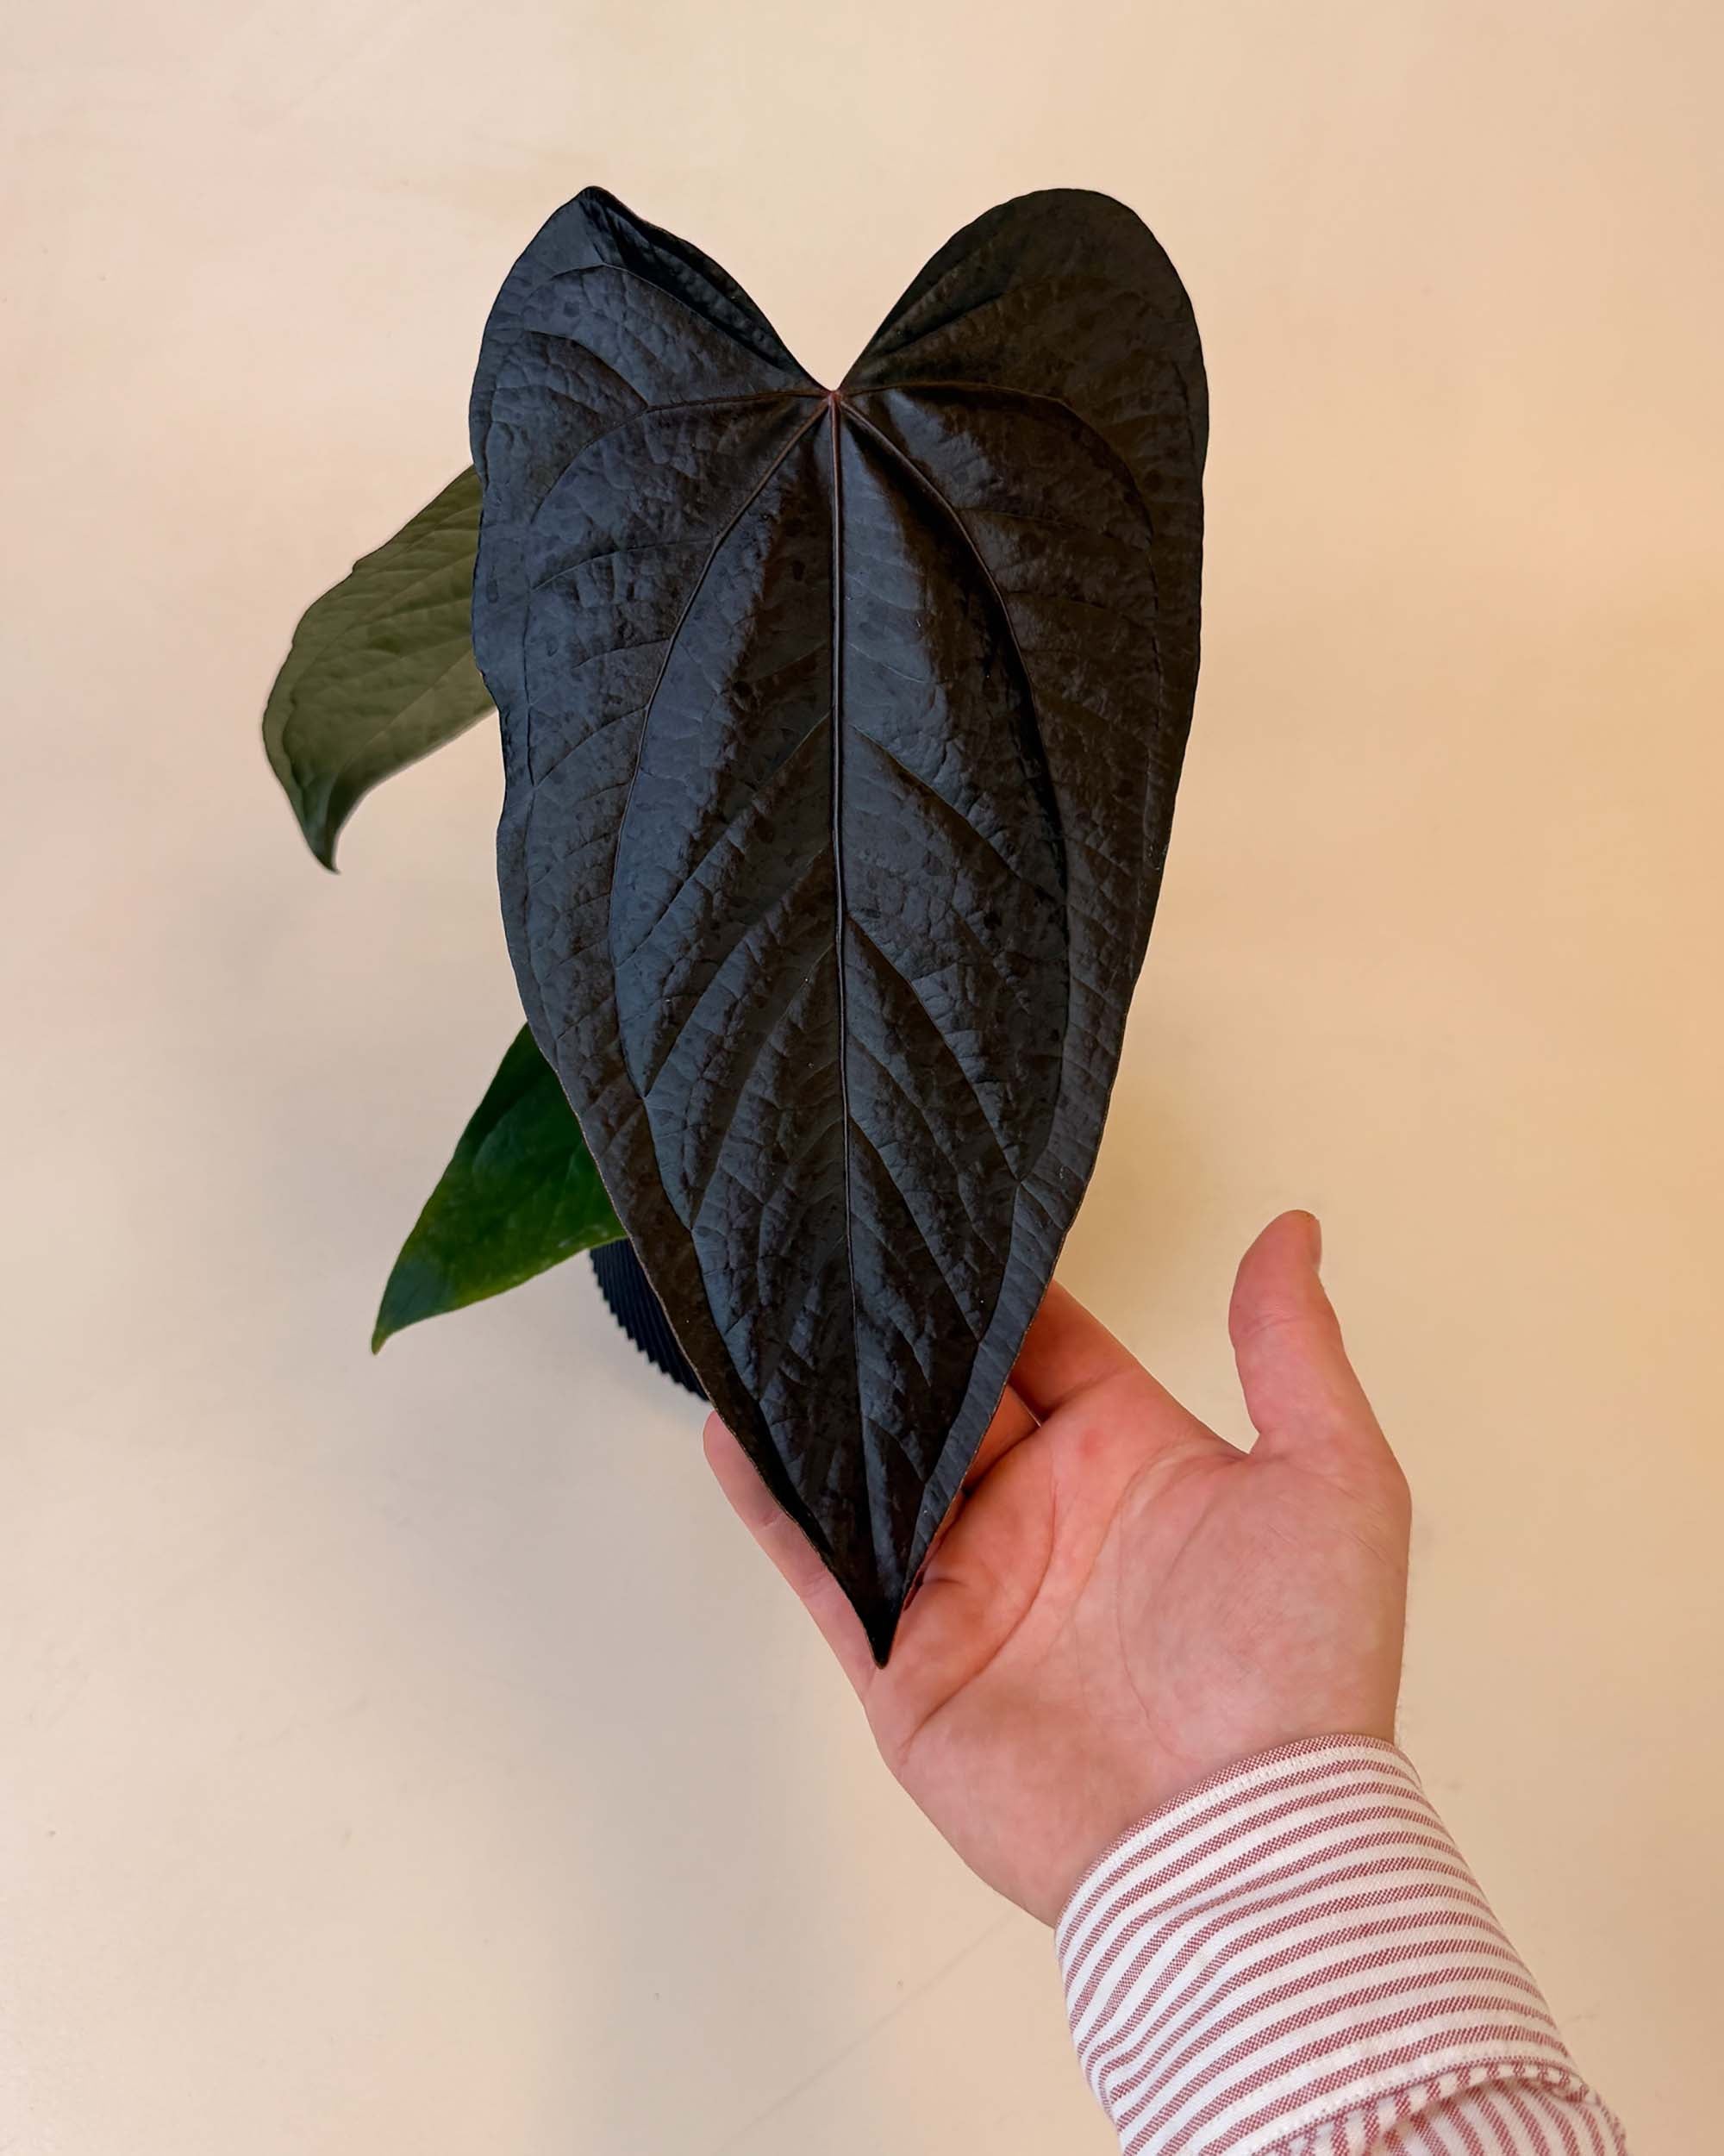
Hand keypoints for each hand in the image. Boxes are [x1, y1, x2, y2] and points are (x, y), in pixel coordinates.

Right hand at [703, 1211, 1410, 1923]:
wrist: (1233, 1842)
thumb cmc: (1299, 1667)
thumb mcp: (1333, 1479)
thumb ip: (1293, 1351)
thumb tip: (1291, 1229)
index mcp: (1128, 1459)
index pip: (1046, 1347)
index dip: (998, 1283)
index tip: (940, 1205)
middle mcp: (1040, 1513)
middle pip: (946, 1395)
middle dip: (896, 1328)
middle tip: (831, 1235)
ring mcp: (966, 1586)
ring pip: (873, 1467)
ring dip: (823, 1401)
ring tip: (762, 1310)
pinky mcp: (906, 1660)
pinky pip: (827, 1566)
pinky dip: (775, 1500)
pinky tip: (730, 1428)